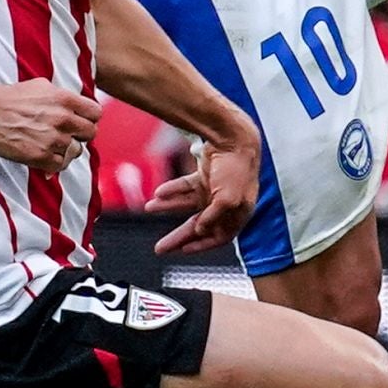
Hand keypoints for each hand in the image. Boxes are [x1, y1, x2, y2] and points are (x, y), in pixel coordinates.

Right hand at [0, 78, 101, 171]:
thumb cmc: (12, 98)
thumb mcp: (43, 86)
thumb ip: (64, 97)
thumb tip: (78, 106)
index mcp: (66, 100)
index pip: (96, 113)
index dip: (89, 118)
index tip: (80, 121)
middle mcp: (63, 119)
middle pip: (91, 133)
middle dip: (81, 134)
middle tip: (68, 135)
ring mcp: (53, 139)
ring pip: (76, 151)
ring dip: (67, 150)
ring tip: (52, 145)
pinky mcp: (41, 157)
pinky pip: (60, 165)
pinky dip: (54, 164)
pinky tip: (45, 157)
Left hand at [149, 118, 260, 253]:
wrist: (233, 136)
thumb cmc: (237, 168)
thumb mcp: (227, 199)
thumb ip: (213, 218)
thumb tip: (200, 231)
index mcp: (238, 212)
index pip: (220, 236)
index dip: (202, 245)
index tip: (183, 250)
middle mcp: (225, 203)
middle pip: (198, 225)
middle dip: (178, 237)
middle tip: (160, 248)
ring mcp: (214, 189)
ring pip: (187, 205)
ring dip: (168, 207)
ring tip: (150, 208)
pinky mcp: (204, 175)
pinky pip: (184, 186)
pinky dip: (172, 190)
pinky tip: (159, 193)